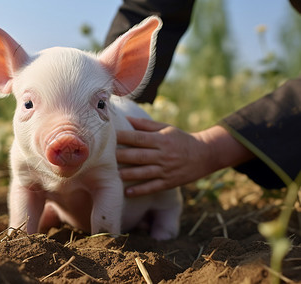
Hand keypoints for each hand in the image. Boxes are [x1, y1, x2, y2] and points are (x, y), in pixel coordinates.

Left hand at [116, 117, 253, 196]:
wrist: (206, 154)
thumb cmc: (181, 139)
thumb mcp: (167, 128)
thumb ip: (146, 125)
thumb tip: (126, 119)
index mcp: (162, 140)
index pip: (139, 138)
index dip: (123, 137)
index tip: (109, 137)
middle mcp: (164, 155)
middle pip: (139, 155)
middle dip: (122, 156)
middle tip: (105, 157)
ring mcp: (167, 170)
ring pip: (144, 173)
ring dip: (128, 174)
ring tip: (114, 174)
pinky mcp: (169, 182)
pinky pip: (153, 187)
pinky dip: (140, 190)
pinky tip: (127, 192)